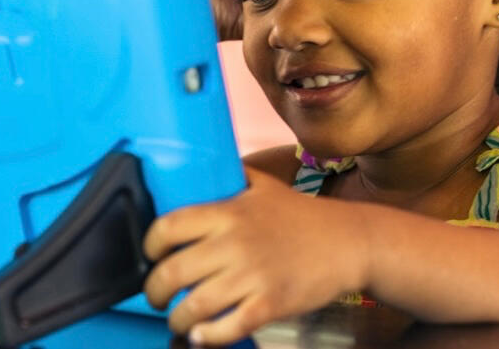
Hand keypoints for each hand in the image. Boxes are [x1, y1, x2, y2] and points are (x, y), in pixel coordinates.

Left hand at [143, 167, 364, 344]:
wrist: (349, 241)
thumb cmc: (303, 215)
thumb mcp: (263, 185)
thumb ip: (232, 176)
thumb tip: (202, 167)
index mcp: (228, 211)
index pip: (168, 226)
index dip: (149, 246)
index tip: (150, 257)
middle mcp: (235, 242)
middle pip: (172, 272)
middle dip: (154, 291)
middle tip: (156, 296)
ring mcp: (253, 274)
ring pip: (194, 306)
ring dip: (177, 319)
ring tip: (178, 320)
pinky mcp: (270, 303)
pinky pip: (227, 328)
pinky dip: (207, 337)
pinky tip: (202, 335)